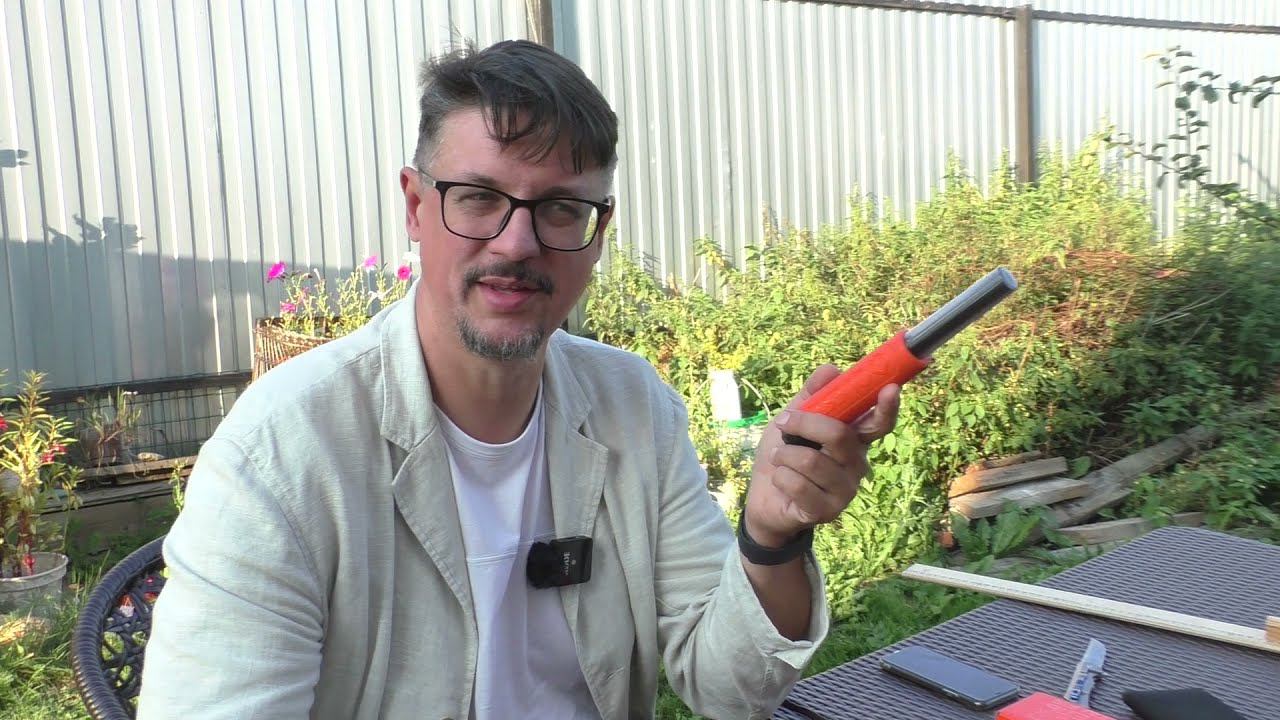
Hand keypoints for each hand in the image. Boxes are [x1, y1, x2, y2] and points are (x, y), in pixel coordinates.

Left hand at [741, 366, 900, 547]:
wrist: (762, 498)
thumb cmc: (782, 456)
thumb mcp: (791, 421)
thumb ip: (811, 397)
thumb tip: (832, 369)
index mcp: (853, 440)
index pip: (879, 424)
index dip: (887, 407)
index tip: (890, 388)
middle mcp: (856, 465)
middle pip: (839, 436)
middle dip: (804, 424)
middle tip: (783, 423)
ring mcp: (844, 491)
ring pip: (813, 461)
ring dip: (784, 455)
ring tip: (779, 459)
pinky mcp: (827, 511)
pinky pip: (799, 486)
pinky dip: (780, 477)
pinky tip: (781, 481)